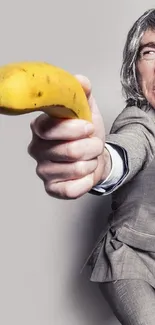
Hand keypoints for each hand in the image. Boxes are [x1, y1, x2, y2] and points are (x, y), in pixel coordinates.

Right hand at [28, 75, 110, 198]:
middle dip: (91, 147)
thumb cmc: (87, 134)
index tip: (89, 127)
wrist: (95, 157)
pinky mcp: (51, 188)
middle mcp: (36, 149)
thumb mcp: (87, 109)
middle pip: (70, 150)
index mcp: (40, 127)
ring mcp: (42, 170)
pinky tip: (84, 174)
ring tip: (88, 157)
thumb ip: (82, 93)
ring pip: (76, 169)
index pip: (52, 128)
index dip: (76, 129)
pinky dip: (86, 182)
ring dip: (91, 162)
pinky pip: (72, 189)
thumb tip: (80, 80)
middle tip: (93, 144)